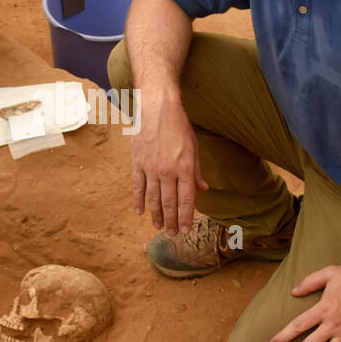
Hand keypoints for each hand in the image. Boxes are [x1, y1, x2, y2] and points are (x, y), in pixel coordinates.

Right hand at [130, 86, 208, 235]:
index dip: (187, 217)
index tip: (186, 230)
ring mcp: (151, 168)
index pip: (187, 199)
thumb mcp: (194, 147)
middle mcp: (168, 171)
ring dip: (156, 215)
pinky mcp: (137, 163)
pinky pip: (138, 186)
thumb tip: (203, 189)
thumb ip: (197, 171)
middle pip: (169, 203)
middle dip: (172, 221)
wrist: (157, 108)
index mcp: (185, 168)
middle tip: (173, 233)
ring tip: (158, 226)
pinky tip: (139, 212)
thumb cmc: (178, 126)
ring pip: (153, 198)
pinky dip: (138, 200)